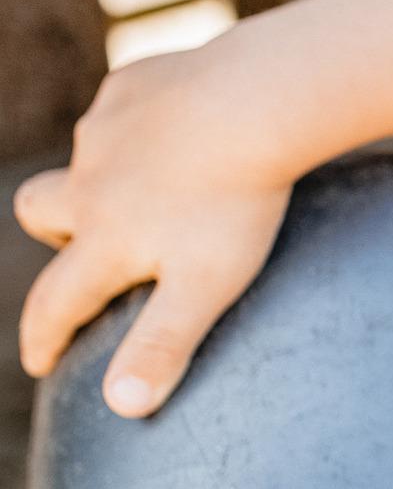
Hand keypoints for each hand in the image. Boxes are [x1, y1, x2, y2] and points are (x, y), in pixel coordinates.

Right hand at [14, 42, 295, 415]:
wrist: (259, 98)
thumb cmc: (236, 200)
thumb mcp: (205, 284)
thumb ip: (162, 345)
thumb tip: (121, 405)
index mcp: (104, 235)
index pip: (55, 301)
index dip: (43, 337)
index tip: (41, 362)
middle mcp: (89, 180)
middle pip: (36, 208)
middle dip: (52, 232)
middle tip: (89, 246)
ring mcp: (107, 126)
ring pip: (85, 154)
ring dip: (103, 171)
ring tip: (157, 178)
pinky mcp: (135, 82)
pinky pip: (123, 105)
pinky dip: (140, 121)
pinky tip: (185, 120)